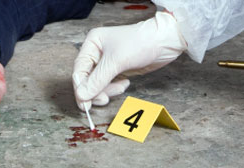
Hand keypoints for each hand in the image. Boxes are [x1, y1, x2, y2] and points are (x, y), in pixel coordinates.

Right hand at [72, 11, 186, 110]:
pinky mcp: (118, 70)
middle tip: (102, 100)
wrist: (164, 42)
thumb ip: (97, 81)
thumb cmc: (140, 43)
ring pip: (99, 84)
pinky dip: (115, 88)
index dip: (80, 87)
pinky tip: (125, 83)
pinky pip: (110, 84)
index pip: (79, 70)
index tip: (84, 103)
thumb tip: (82, 95)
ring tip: (121, 88)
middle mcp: (98, 52)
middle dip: (95, 91)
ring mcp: (108, 62)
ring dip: (107, 90)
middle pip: (87, 79)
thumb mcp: (116, 62)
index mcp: (92, 43)